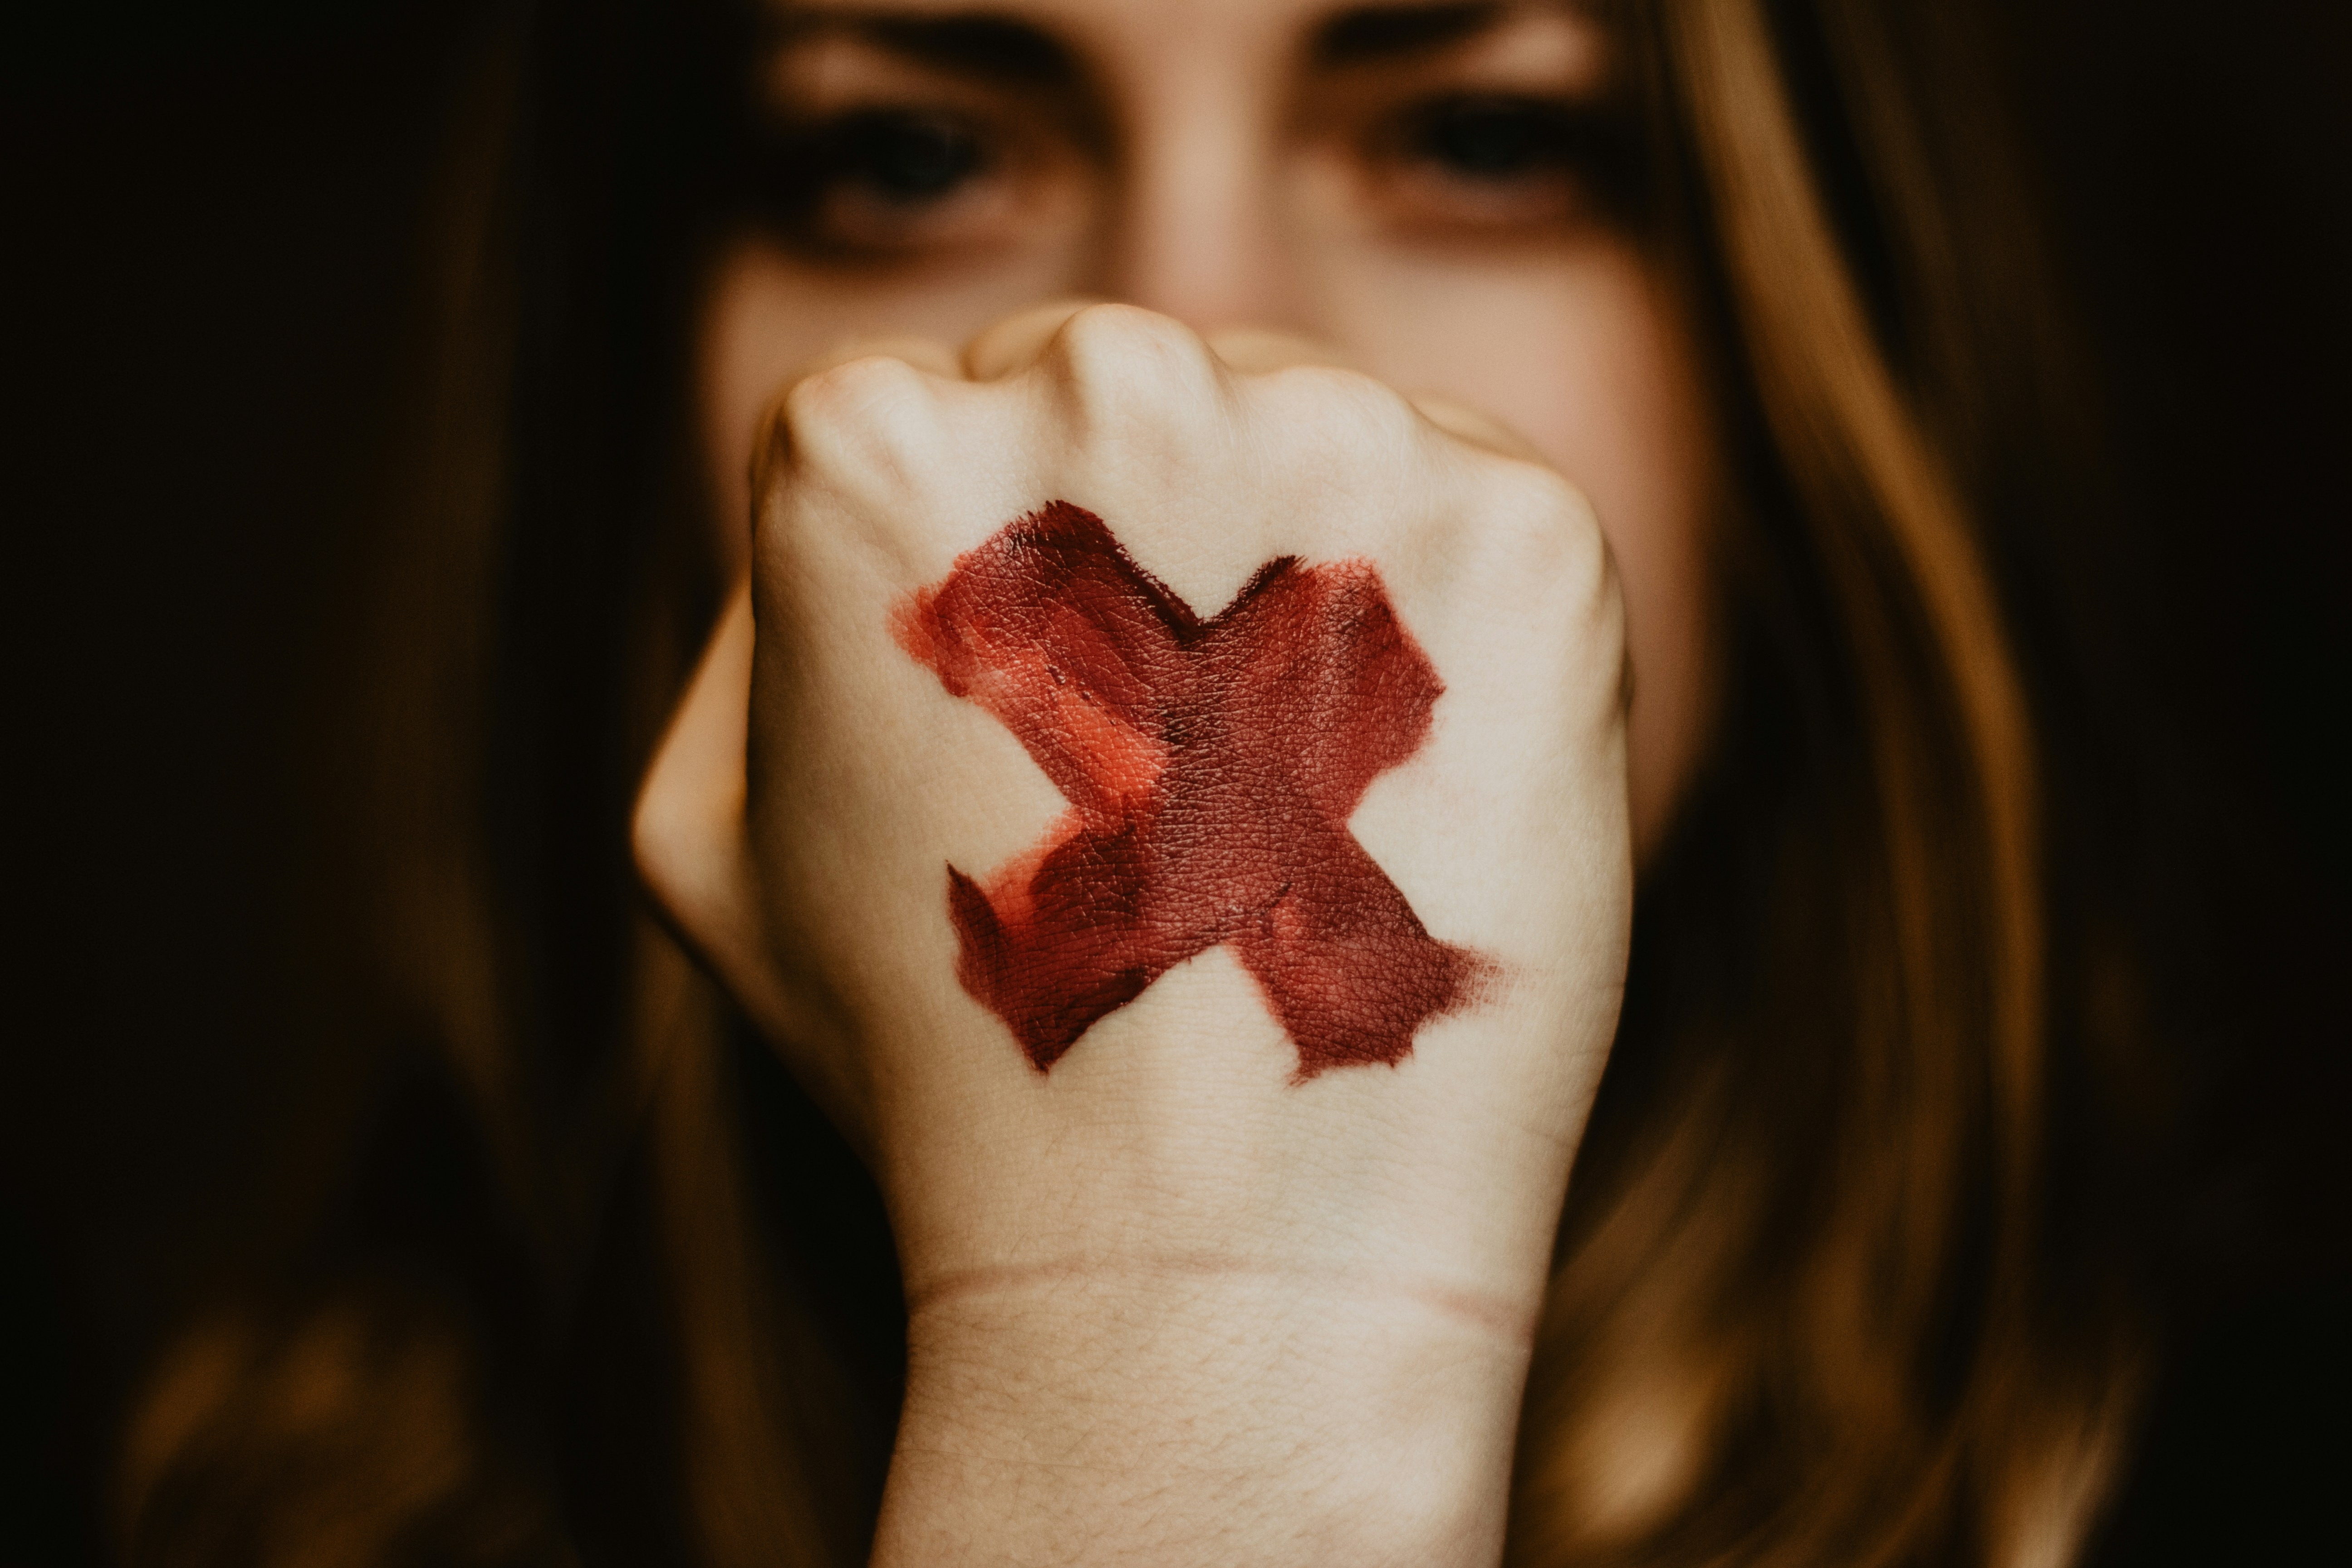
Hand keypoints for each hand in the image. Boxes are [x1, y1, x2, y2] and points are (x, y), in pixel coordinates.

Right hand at [635, 301, 1630, 1564]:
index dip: (1003, 583)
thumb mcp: (716, 844)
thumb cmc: (942, 1058)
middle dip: (1151, 544)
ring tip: (1278, 808)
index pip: (954, 406)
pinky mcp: (1522, 529)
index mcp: (869, 442)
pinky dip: (1446, 634)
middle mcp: (1104, 382)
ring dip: (1299, 577)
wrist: (1207, 1258)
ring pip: (1314, 432)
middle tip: (1167, 779)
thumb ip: (761, 628)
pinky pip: (1470, 511)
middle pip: (1139, 385)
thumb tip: (887, 513)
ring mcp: (1332, 439)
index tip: (1033, 734)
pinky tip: (1396, 799)